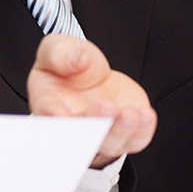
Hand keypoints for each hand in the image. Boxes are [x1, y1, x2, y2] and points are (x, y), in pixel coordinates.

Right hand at [28, 34, 156, 168]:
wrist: (90, 73)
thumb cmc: (68, 65)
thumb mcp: (57, 48)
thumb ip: (60, 52)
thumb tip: (77, 61)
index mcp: (49, 104)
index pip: (47, 114)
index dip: (53, 116)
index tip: (61, 114)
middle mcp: (75, 125)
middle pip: (82, 135)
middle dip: (95, 123)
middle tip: (105, 106)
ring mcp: (101, 132)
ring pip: (110, 143)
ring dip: (120, 131)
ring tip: (129, 113)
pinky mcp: (125, 131)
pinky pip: (134, 140)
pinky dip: (142, 132)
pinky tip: (145, 115)